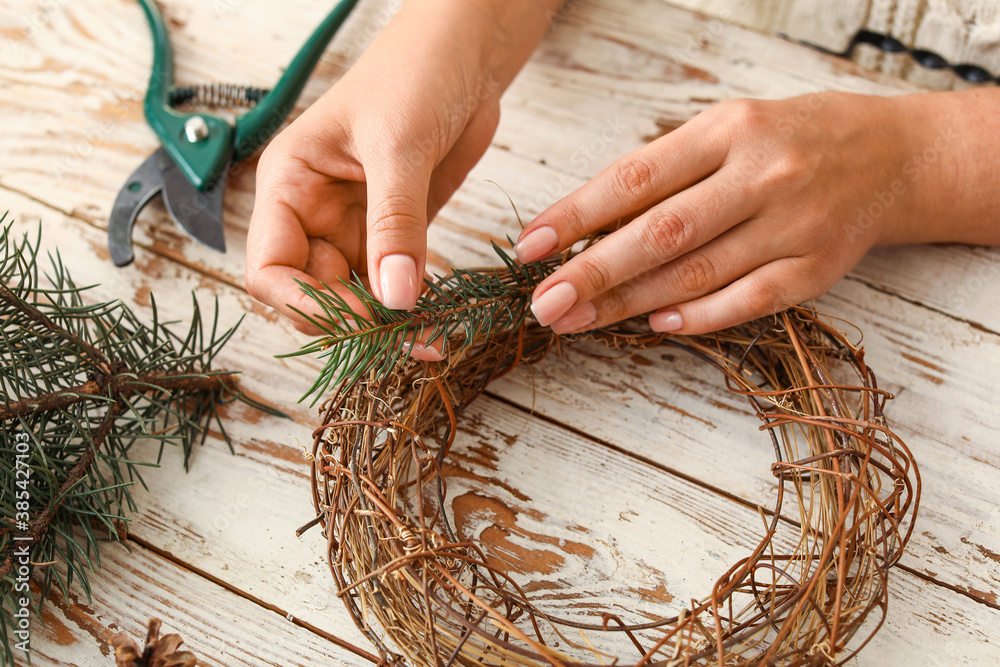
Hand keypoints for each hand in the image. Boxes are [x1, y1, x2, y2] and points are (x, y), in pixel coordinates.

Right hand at [245, 1, 551, 358]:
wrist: (466, 51)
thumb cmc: (414, 72)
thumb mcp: (398, 145)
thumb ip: (395, 223)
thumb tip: (394, 299)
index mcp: (289, 184)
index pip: (270, 269)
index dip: (306, 305)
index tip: (360, 320)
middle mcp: (314, 211)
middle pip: (313, 292)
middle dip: (353, 322)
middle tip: (405, 338)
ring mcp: (356, 224)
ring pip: (356, 295)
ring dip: (387, 323)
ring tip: (428, 340)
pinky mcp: (397, 230)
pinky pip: (394, 282)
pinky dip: (413, 304)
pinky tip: (438, 320)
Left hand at [514, 91, 968, 335]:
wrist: (890, 157)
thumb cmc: (788, 140)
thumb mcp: (726, 130)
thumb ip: (665, 172)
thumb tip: (587, 226)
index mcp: (728, 131)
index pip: (635, 179)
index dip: (576, 215)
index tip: (530, 246)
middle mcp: (761, 175)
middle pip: (662, 233)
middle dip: (593, 272)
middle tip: (543, 303)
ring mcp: (793, 224)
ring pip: (697, 274)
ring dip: (629, 303)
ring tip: (577, 321)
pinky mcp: (818, 268)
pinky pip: (749, 301)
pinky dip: (699, 316)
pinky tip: (655, 324)